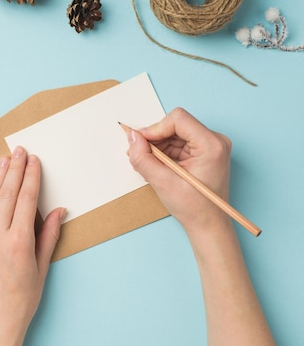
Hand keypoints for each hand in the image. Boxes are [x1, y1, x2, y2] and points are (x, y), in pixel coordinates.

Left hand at [0, 146, 64, 345]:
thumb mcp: (41, 268)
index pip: (25, 199)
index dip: (31, 177)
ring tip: (4, 159)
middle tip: (20, 150)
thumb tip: (59, 210)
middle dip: (14, 169)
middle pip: (6, 193)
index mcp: (18, 242)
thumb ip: (49, 236)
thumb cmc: (21, 298)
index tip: (34, 160)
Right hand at [125, 107, 231, 235]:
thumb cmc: (194, 208)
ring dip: (158, 147)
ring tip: (150, 166)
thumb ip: (143, 158)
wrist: (209, 225)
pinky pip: (178, 142)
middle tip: (140, 155)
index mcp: (211, 145)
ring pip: (174, 133)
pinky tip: (159, 167)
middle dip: (155, 139)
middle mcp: (214, 141)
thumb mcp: (163, 182)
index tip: (140, 142)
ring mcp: (210, 145)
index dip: (155, 129)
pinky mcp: (204, 152)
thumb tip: (132, 137)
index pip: (178, 119)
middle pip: (176, 125)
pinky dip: (164, 152)